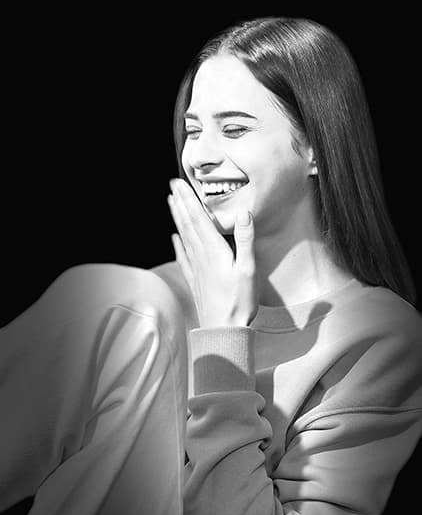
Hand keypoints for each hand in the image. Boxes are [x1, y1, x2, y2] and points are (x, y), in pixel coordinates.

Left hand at [167, 178, 257, 328]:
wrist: (223, 330)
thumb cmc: (238, 302)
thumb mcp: (248, 270)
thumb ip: (245, 240)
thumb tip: (243, 213)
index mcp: (213, 251)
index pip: (198, 219)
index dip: (189, 200)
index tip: (180, 183)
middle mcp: (200, 256)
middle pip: (188, 224)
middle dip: (181, 204)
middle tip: (172, 186)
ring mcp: (196, 269)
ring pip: (183, 237)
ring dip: (177, 219)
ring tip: (171, 203)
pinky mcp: (195, 280)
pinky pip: (183, 257)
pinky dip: (178, 244)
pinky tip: (174, 238)